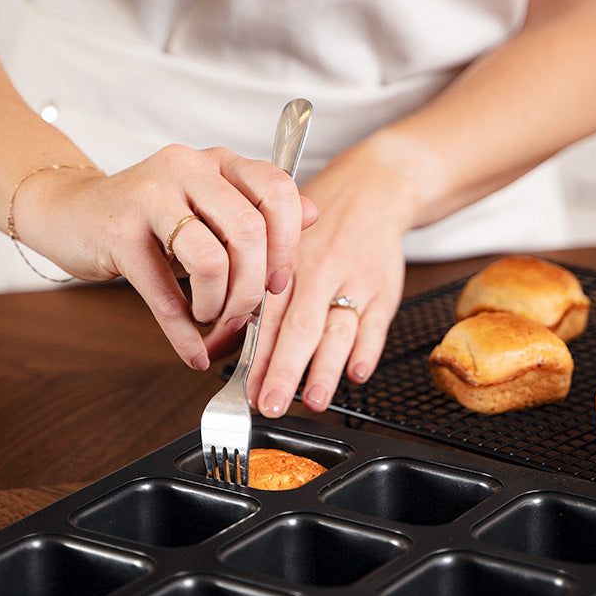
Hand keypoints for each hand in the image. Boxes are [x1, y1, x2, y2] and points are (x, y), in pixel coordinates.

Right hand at [15, 144, 317, 369]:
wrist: (70, 213)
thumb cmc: (149, 218)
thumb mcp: (210, 209)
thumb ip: (260, 212)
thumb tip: (314, 215)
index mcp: (220, 163)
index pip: (278, 191)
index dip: (287, 244)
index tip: (279, 283)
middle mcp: (188, 168)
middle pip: (248, 232)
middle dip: (253, 288)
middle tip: (244, 314)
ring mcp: (150, 195)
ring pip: (210, 259)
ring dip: (218, 306)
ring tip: (210, 318)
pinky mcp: (118, 230)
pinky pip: (163, 290)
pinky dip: (182, 330)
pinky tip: (192, 348)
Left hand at [204, 141, 417, 415]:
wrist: (372, 191)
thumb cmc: (317, 229)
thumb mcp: (275, 251)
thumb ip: (247, 303)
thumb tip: (210, 348)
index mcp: (285, 263)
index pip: (266, 316)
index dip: (256, 356)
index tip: (247, 390)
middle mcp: (319, 271)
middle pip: (300, 326)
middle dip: (284, 370)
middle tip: (271, 404)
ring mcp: (354, 281)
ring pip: (339, 329)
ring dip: (326, 368)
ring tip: (314, 401)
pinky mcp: (384, 290)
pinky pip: (376, 324)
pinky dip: (368, 350)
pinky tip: (356, 374)